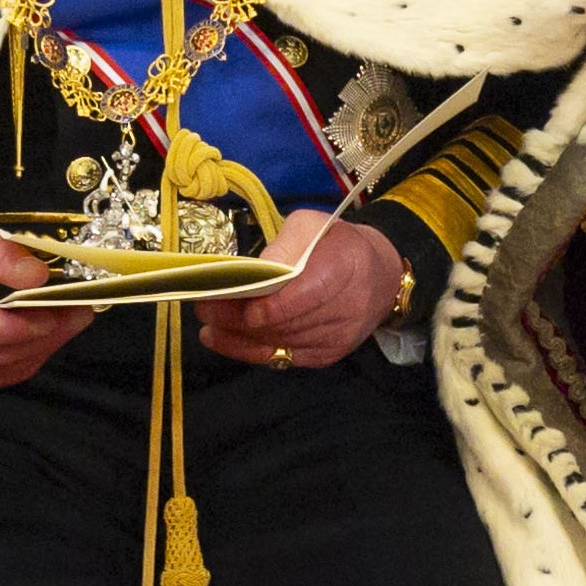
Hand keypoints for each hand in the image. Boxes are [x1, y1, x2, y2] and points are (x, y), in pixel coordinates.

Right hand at [0, 217, 94, 391]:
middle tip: (83, 308)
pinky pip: (10, 372)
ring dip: (48, 343)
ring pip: (14, 365)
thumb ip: (0, 252)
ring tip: (74, 316)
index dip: (24, 324)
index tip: (58, 307)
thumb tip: (37, 275)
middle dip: (51, 331)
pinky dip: (34, 353)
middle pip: (7, 351)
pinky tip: (49, 332)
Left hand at [198, 212, 402, 369]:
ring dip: (238, 339)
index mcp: (342, 269)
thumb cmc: (338, 243)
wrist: (382, 276)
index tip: (222, 298)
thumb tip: (250, 271)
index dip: (258, 306)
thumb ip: (283, 246)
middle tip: (203, 308)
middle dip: (237, 320)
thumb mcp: (312, 225)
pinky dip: (251, 351)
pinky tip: (225, 341)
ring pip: (280, 345)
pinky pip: (284, 359)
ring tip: (207, 326)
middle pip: (282, 325)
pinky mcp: (328, 356)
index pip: (296, 298)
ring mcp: (336, 339)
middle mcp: (343, 311)